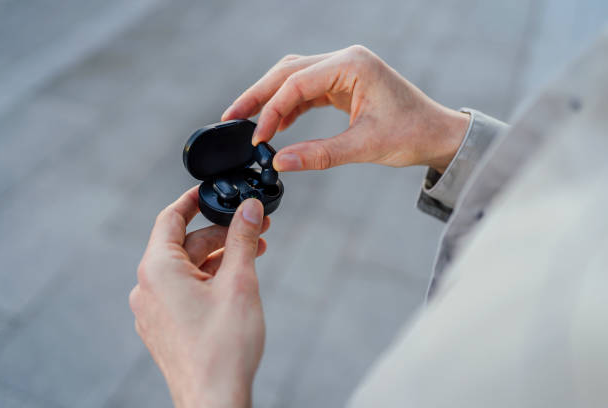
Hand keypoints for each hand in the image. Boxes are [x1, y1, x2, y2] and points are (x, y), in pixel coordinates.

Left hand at [129, 187, 269, 407]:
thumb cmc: (224, 348)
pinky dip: (208, 279)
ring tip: (254, 253)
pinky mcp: (164, 327)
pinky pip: (183, 291)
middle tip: (254, 228)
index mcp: (158, 270)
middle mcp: (147, 288)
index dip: (192, 200)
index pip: (170, 218)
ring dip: (219, 258)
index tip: (212, 191)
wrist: (214, 401)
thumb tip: (248, 209)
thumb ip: (242, 240)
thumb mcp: (239, 282)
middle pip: (185, 245)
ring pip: (187, 269)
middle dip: (221, 234)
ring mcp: (153, 311)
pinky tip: (235, 281)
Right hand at [222, 45, 468, 173]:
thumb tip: (279, 163)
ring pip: (294, 79)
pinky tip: (277, 125)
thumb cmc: (411, 134)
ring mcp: (343, 70)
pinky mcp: (344, 83)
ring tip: (247, 122)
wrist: (437, 134)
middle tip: (231, 117)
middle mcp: (345, 60)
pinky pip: (308, 90)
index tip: (256, 138)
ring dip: (271, 100)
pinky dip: (290, 106)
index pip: (297, 83)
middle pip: (288, 72)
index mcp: (352, 65)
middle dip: (258, 95)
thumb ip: (320, 154)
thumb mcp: (364, 146)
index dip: (271, 110)